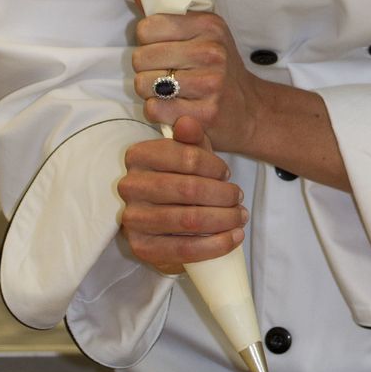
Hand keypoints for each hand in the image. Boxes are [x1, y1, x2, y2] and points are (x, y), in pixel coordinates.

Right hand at [117, 114, 247, 274]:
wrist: (163, 220)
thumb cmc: (181, 178)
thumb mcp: (188, 153)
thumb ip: (191, 136)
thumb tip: (188, 122)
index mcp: (138, 155)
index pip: (186, 157)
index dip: (214, 167)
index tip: (227, 174)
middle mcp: (130, 186)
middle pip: (189, 189)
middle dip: (223, 195)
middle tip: (238, 198)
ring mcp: (133, 219)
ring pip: (189, 220)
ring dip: (223, 219)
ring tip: (240, 217)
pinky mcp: (141, 247)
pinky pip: (184, 249)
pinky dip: (215, 245)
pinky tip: (234, 238)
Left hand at [132, 9, 263, 154]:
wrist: (250, 108)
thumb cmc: (218, 66)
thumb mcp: (202, 30)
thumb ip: (166, 9)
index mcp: (208, 25)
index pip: (146, 27)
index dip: (148, 42)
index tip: (164, 48)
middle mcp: (211, 51)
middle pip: (140, 58)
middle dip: (146, 69)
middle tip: (166, 73)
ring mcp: (210, 84)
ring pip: (143, 85)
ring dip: (150, 92)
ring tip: (170, 91)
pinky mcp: (205, 113)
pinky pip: (154, 110)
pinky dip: (158, 111)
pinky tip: (176, 107)